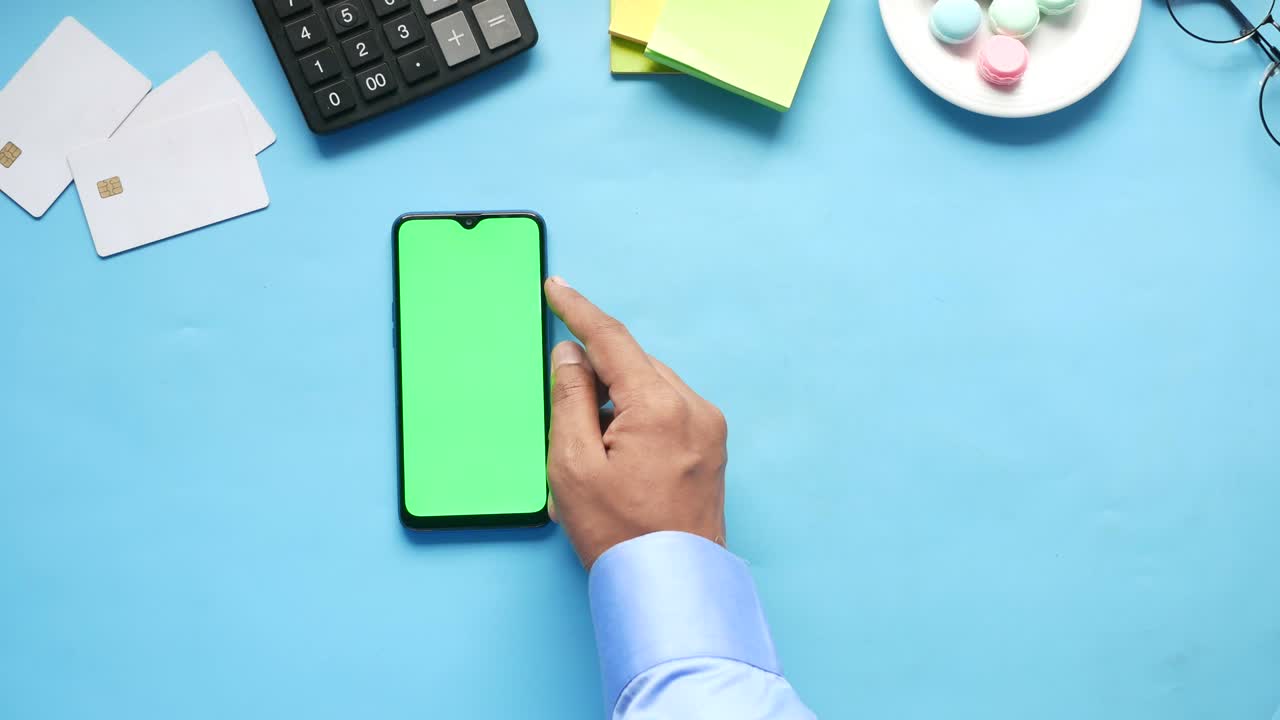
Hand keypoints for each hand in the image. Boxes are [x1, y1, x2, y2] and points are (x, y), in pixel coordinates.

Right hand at [543, 277, 727, 569]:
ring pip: (650, 387)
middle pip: (633, 365)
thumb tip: (572, 355)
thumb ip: (570, 399)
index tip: (557, 288)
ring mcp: (709, 427)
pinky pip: (668, 411)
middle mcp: (694, 408)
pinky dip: (637, 421)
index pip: (613, 340)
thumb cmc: (620, 534)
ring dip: (617, 404)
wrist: (670, 586)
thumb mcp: (573, 465)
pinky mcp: (713, 446)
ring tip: (597, 460)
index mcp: (660, 407)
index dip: (579, 311)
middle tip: (569, 426)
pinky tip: (620, 462)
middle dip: (596, 380)